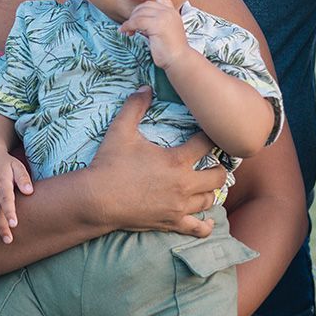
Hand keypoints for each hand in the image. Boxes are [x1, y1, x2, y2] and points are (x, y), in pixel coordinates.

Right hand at [85, 88, 222, 237]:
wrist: (97, 199)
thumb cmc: (110, 164)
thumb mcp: (120, 130)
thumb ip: (135, 106)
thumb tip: (145, 87)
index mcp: (177, 160)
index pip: (207, 144)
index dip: (210, 136)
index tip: (208, 134)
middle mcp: (184, 185)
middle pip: (217, 176)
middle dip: (218, 166)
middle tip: (211, 161)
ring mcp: (179, 206)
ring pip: (210, 199)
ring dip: (210, 190)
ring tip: (204, 183)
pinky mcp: (172, 222)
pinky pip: (198, 228)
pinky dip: (205, 223)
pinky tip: (206, 218)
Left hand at [118, 0, 188, 63]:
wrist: (179, 59)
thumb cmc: (171, 49)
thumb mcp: (165, 31)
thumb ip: (156, 22)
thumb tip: (139, 21)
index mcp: (172, 12)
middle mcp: (168, 12)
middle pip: (144, 5)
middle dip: (134, 15)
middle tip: (129, 27)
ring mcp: (163, 17)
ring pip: (139, 13)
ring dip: (130, 22)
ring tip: (128, 32)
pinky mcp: (157, 25)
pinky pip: (136, 22)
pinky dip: (128, 27)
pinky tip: (127, 32)